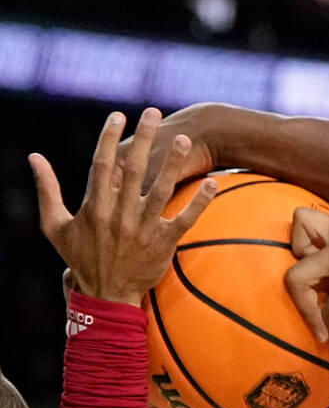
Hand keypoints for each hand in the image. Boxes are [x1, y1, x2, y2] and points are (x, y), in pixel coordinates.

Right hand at [30, 108, 216, 305]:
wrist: (105, 294)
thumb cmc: (80, 257)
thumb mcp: (55, 225)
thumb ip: (47, 189)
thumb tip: (34, 157)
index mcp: (94, 207)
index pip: (102, 165)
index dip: (109, 138)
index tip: (118, 115)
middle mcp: (119, 215)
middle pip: (134, 170)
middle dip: (144, 139)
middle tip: (155, 113)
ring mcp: (144, 229)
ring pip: (162, 191)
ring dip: (174, 164)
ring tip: (185, 139)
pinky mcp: (164, 243)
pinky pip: (186, 219)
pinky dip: (200, 202)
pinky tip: (214, 183)